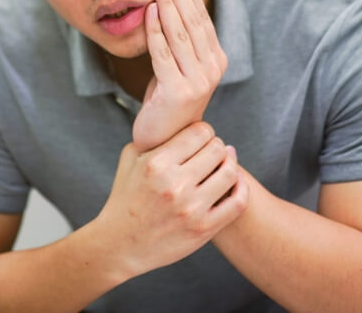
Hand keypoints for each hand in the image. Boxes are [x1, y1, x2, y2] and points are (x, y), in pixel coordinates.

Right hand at [95, 122, 247, 278]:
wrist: (120, 243)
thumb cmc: (125, 196)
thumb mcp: (130, 158)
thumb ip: (153, 137)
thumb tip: (176, 118)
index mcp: (156, 163)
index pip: (199, 132)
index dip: (204, 130)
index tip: (201, 136)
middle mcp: (174, 184)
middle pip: (217, 149)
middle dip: (216, 145)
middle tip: (212, 150)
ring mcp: (191, 208)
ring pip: (230, 172)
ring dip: (230, 163)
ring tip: (224, 162)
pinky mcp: (203, 229)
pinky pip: (237, 203)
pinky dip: (241, 188)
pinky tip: (235, 183)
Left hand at [132, 0, 227, 151]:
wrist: (164, 141)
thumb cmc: (166, 100)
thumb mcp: (177, 65)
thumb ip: (178, 40)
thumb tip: (168, 1)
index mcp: (216, 59)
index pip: (201, 18)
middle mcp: (212, 68)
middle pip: (192, 21)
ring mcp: (198, 80)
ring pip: (179, 33)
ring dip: (167, 2)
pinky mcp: (179, 90)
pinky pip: (163, 52)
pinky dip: (156, 29)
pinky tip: (150, 9)